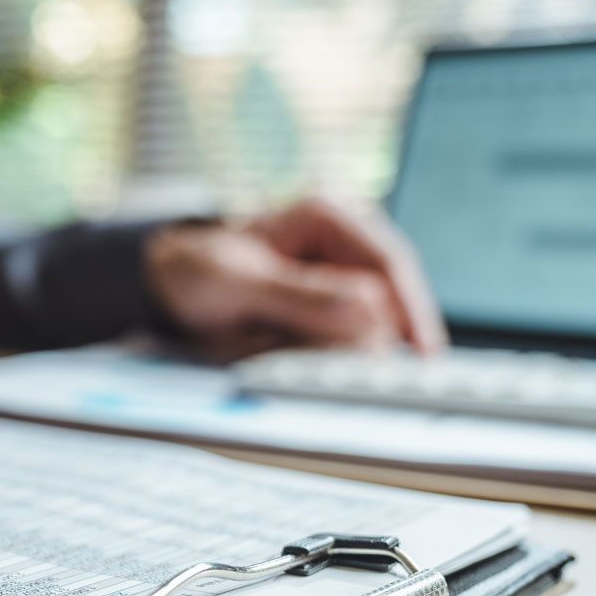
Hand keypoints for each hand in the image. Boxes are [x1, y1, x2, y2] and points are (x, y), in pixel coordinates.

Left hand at [145, 198, 446, 358]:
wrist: (171, 281)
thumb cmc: (198, 271)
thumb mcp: (237, 284)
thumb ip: (299, 297)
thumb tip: (368, 308)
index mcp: (326, 214)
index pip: (389, 262)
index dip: (412, 309)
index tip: (424, 351)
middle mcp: (345, 235)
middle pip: (394, 289)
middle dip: (398, 333)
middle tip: (399, 379)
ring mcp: (344, 267)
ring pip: (382, 313)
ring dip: (378, 346)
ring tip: (376, 381)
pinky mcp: (337, 298)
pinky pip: (360, 327)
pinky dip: (359, 351)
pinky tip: (354, 372)